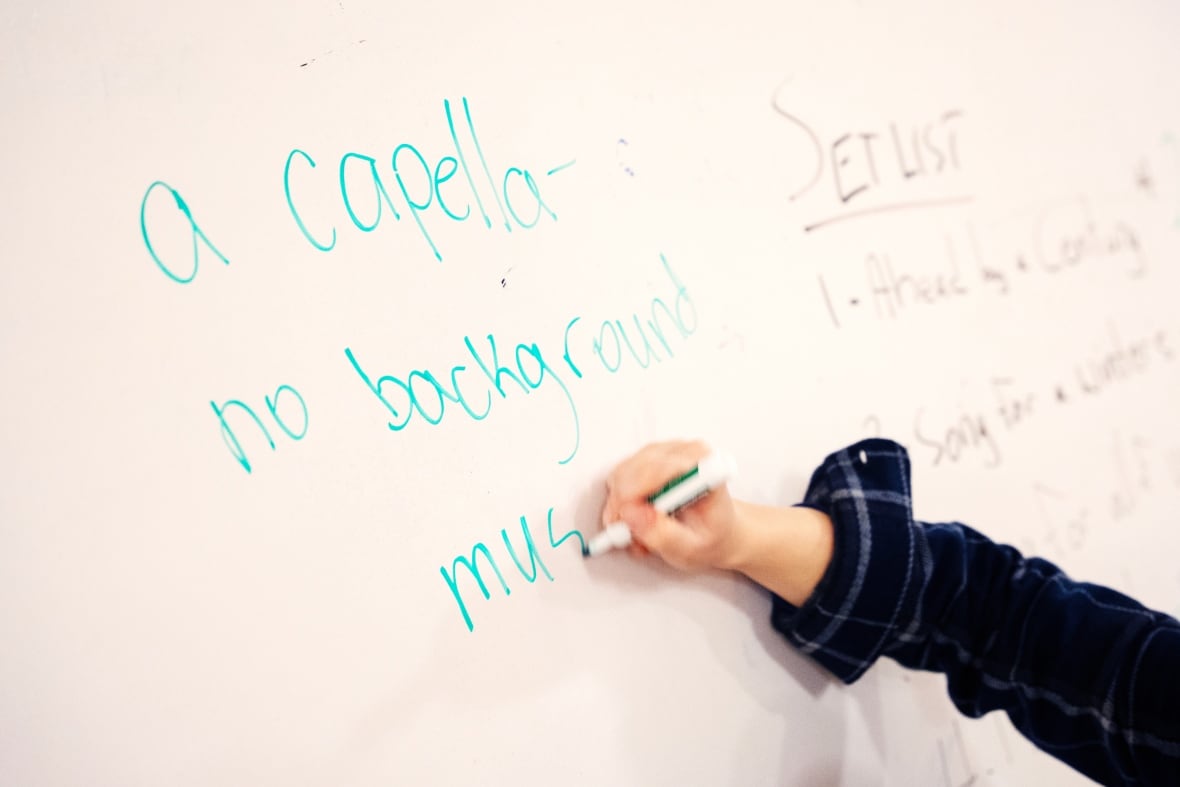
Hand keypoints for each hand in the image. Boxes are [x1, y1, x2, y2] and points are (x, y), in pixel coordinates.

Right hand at [601, 440, 835, 605]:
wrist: (733, 533)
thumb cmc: (717, 540)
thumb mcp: (692, 549)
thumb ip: (661, 534)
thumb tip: (632, 517)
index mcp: (699, 463)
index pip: (652, 468)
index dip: (632, 497)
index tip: (625, 526)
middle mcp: (683, 449)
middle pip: (631, 469)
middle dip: (622, 506)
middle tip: (626, 539)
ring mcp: (667, 451)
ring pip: (622, 474)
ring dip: (622, 507)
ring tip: (638, 537)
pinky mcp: (654, 459)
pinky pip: (624, 478)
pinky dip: (624, 503)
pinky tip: (640, 525)